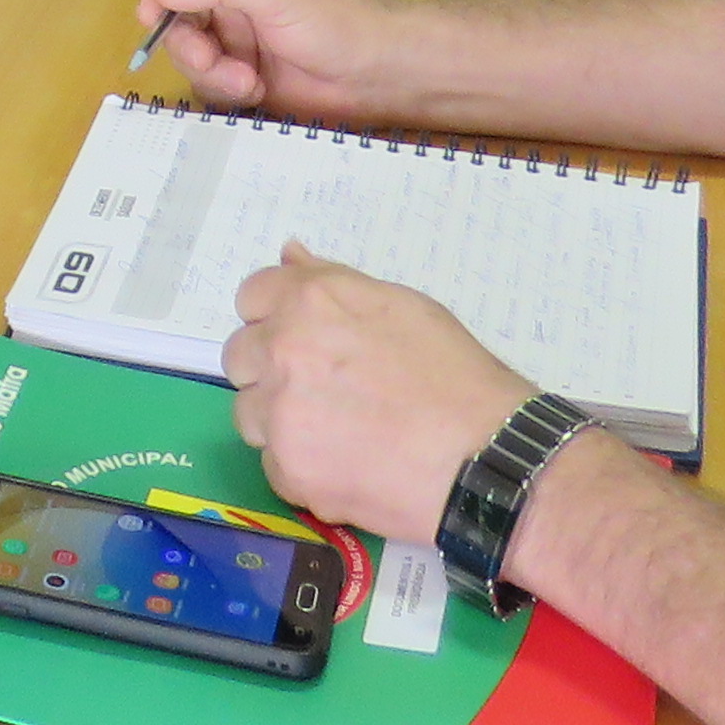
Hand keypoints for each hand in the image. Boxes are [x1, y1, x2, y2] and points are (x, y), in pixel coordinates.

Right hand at [132, 0, 403, 123]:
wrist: (382, 72)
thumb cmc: (336, 19)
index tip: (152, 18)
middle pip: (176, 15)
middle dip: (190, 44)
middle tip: (212, 63)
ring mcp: (237, 36)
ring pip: (190, 54)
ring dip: (211, 72)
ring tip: (248, 82)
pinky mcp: (244, 74)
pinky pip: (210, 82)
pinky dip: (226, 89)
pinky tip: (256, 91)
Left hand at [225, 243, 536, 542]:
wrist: (485, 457)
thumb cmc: (455, 376)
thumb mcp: (402, 306)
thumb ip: (333, 281)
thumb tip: (290, 254)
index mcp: (311, 301)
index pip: (252, 297)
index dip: (276, 317)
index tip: (303, 339)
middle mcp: (284, 350)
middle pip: (239, 357)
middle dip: (270, 369)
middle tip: (323, 389)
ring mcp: (281, 413)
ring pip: (250, 414)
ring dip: (281, 421)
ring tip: (341, 432)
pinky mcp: (289, 469)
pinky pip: (274, 464)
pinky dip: (302, 467)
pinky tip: (348, 465)